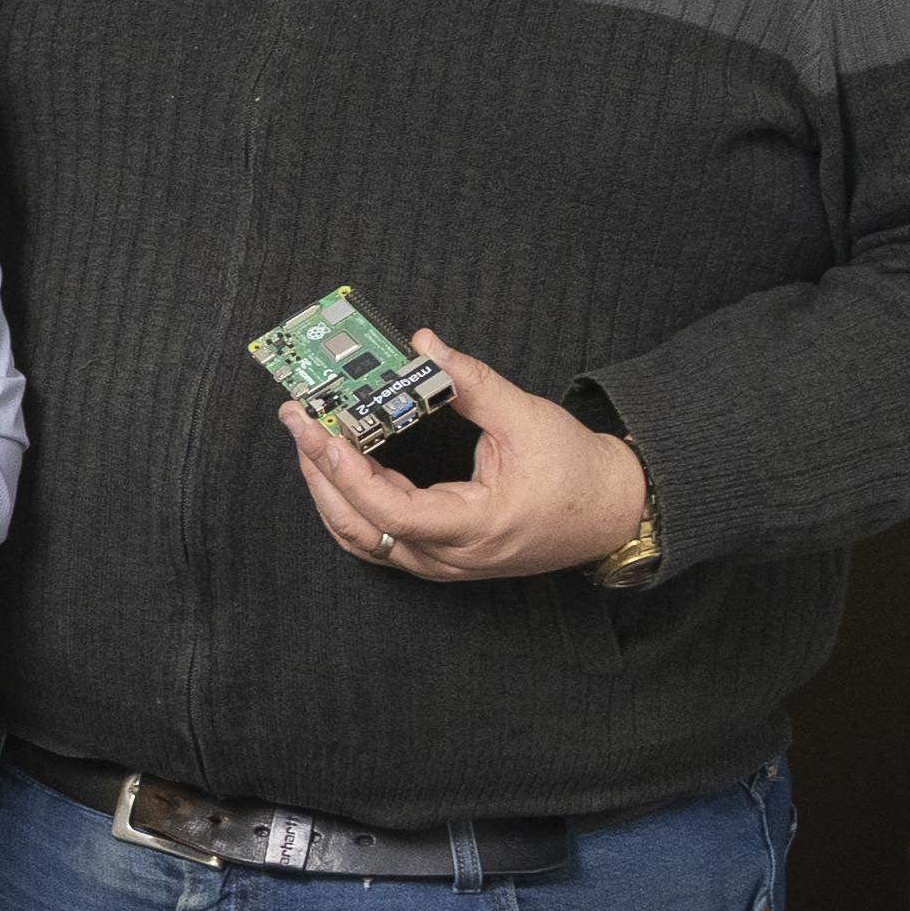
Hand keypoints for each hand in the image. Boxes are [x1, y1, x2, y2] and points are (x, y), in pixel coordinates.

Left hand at [288, 327, 650, 582]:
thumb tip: (425, 346)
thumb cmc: (577, 473)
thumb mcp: (527, 418)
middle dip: (319, 472)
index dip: (346, 471)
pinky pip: (376, 538)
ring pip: (361, 537)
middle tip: (299, 421)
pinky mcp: (437, 556)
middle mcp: (449, 556)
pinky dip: (348, 502)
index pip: (391, 510)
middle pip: (360, 527)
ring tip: (310, 439)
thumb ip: (472, 382)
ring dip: (327, 489)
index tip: (318, 432)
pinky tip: (337, 466)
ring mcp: (440, 564)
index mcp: (475, 527)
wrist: (610, 513)